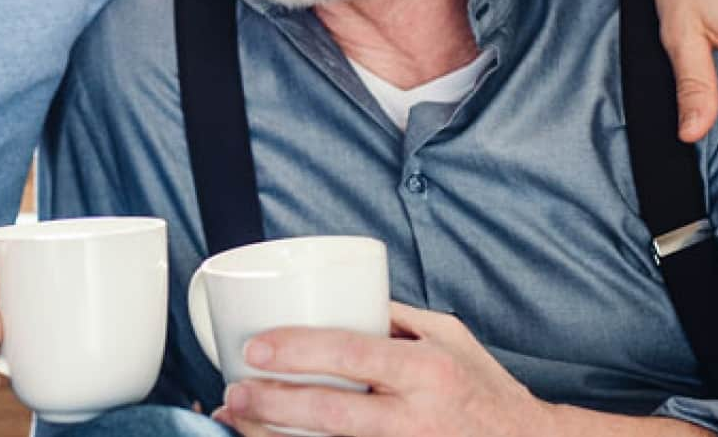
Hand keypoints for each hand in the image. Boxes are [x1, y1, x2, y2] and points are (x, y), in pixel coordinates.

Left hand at [210, 303, 557, 436]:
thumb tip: (338, 295)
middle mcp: (419, 415)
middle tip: (234, 392)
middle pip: (334, 413)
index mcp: (429, 369)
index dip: (300, 351)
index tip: (257, 348)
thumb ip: (395, 317)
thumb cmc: (484, 388)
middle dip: (275, 404)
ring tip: (237, 421)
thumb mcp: (450, 336)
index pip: (355, 354)